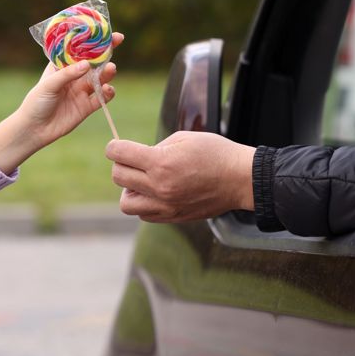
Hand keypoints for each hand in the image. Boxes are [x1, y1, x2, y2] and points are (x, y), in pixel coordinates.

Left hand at [0, 32, 122, 172]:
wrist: (34, 130)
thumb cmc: (36, 103)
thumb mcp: (48, 85)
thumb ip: (67, 74)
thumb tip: (87, 64)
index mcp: (61, 66)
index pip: (79, 49)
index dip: (91, 40)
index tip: (105, 31)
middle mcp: (73, 77)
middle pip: (93, 62)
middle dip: (106, 52)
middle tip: (117, 42)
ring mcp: (81, 92)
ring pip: (99, 78)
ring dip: (107, 73)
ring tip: (111, 69)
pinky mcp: (86, 107)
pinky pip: (102, 98)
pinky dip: (108, 93)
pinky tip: (108, 89)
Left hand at [105, 131, 255, 222]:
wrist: (241, 179)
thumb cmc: (216, 153)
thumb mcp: (183, 138)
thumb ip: (155, 148)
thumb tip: (136, 156)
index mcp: (161, 163)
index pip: (119, 154)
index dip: (114, 147)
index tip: (117, 146)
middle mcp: (160, 187)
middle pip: (118, 177)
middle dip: (122, 165)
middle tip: (134, 161)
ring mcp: (165, 205)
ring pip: (126, 203)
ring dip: (129, 190)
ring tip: (142, 181)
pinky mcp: (172, 217)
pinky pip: (143, 215)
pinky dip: (143, 204)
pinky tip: (155, 192)